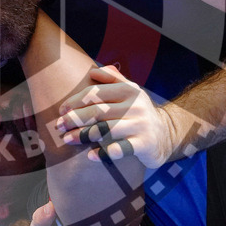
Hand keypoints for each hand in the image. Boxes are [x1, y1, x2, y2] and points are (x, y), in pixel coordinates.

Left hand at [56, 65, 180, 168]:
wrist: (165, 134)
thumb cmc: (138, 112)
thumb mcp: (131, 91)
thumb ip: (114, 79)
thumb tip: (93, 71)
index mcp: (129, 90)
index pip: (96, 92)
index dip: (76, 100)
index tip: (62, 110)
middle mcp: (135, 105)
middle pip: (98, 110)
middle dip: (74, 118)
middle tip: (59, 126)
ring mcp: (140, 125)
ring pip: (105, 129)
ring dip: (83, 134)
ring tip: (67, 139)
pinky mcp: (144, 144)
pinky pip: (120, 149)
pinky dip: (103, 153)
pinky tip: (90, 155)